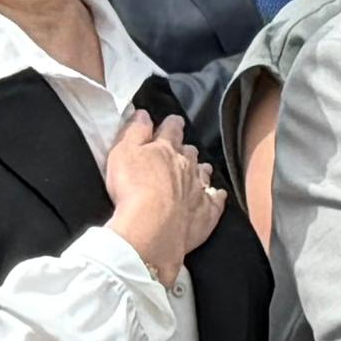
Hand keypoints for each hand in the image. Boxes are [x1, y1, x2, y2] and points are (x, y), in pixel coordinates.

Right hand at [100, 110, 223, 282]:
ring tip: (199, 170)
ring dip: (201, 170)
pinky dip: (216, 197)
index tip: (174, 122)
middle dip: (185, 150)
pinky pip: (216, 201)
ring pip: (204, 174)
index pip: (172, 130)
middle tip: (181, 151)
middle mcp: (188, 167)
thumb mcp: (123, 153)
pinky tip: (217, 195)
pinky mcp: (206, 213)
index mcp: (166, 150)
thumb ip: (134, 132)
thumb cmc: (133, 187)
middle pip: (190, 152)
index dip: (172, 124)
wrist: (153, 226)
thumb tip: (144, 114)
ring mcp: (199, 190)